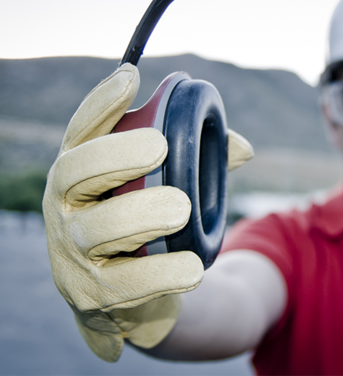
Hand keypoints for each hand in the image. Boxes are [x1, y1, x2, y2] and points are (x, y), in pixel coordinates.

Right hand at [43, 64, 252, 361]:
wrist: (136, 301)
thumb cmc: (151, 227)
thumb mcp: (173, 190)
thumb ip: (203, 164)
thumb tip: (241, 147)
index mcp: (83, 174)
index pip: (81, 133)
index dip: (101, 104)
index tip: (132, 77)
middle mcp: (66, 208)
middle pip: (74, 173)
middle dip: (115, 155)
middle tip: (160, 146)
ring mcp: (72, 254)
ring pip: (95, 230)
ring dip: (140, 215)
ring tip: (181, 210)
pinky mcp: (92, 297)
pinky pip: (124, 284)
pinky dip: (161, 274)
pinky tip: (192, 268)